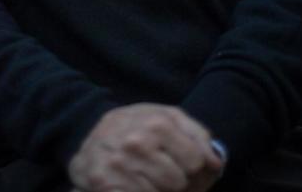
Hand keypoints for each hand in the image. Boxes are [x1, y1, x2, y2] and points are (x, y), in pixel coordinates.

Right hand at [68, 104, 222, 191]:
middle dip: (175, 181)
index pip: (196, 161)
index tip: (179, 161)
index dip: (191, 165)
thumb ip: (196, 135)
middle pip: (179, 181)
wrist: (86, 134)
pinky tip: (132, 185)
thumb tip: (216, 162)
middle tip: (159, 170)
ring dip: (158, 190)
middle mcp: (136, 143)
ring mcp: (119, 165)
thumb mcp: (166, 117)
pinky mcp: (105, 185)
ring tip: (145, 177)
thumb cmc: (135, 127)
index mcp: (157, 123)